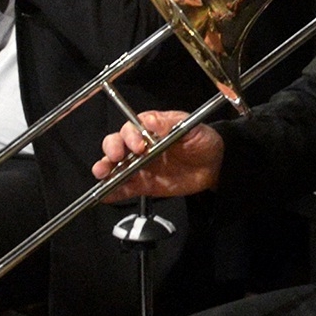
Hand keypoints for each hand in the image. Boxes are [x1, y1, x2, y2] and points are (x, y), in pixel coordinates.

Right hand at [93, 110, 223, 199]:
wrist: (214, 166)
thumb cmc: (202, 141)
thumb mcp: (190, 128)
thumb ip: (170, 124)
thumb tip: (150, 120)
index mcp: (149, 128)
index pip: (131, 128)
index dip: (129, 135)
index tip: (139, 146)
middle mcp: (139, 146)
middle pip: (116, 144)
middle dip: (111, 149)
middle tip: (115, 157)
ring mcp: (140, 166)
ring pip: (115, 166)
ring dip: (105, 169)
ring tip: (102, 174)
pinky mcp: (143, 185)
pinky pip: (124, 189)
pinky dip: (113, 192)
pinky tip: (105, 195)